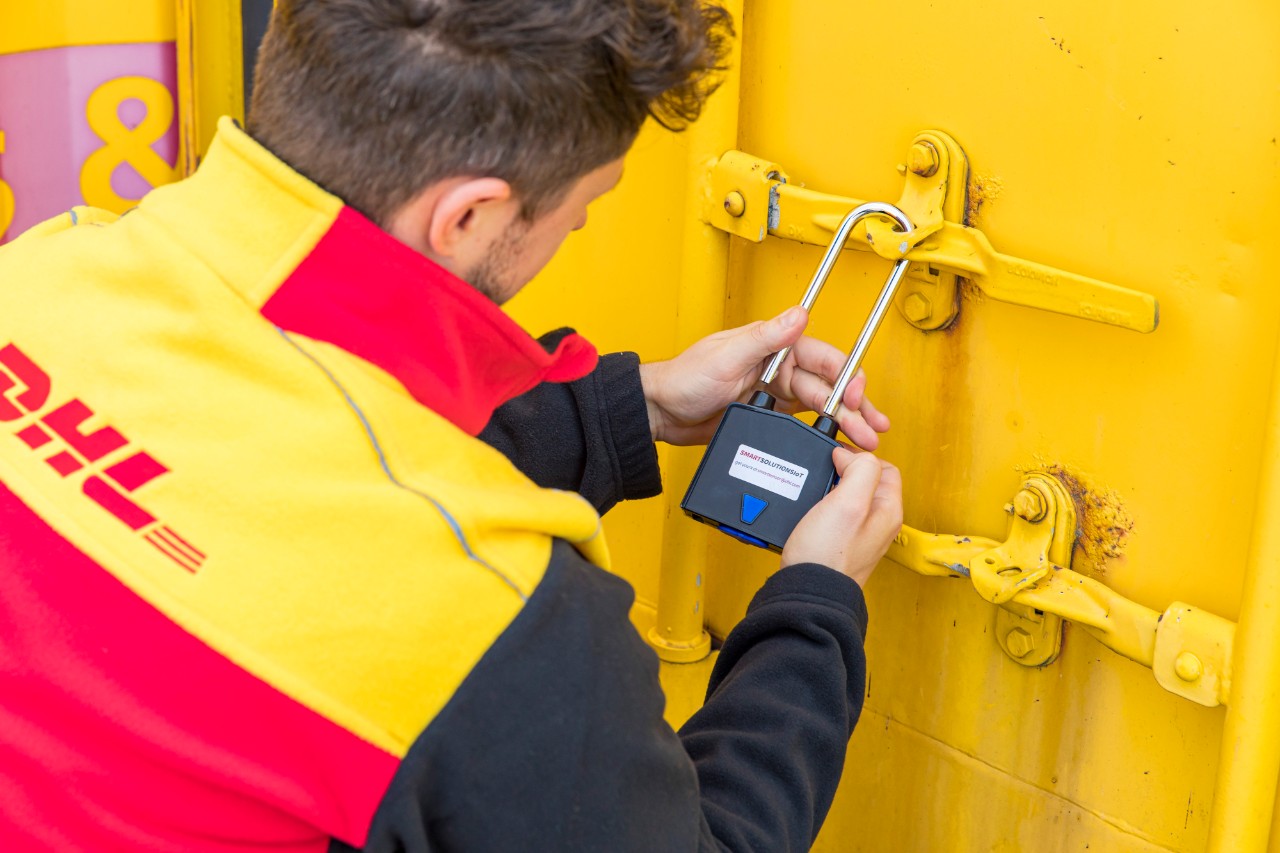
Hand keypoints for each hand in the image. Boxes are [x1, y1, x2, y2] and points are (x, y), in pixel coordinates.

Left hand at [639, 307, 890, 446]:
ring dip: (845, 423)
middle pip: (828, 387)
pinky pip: (803, 424)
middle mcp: (779, 367)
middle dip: (854, 407)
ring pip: (821, 407)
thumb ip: (766, 338)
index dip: (845, 376)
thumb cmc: (685, 378)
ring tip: (866, 442)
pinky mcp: (770, 416)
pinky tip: (838, 444)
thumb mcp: (727, 356)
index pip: (822, 357)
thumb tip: (798, 315)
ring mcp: (776, 393)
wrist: (662, 413)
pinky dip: (823, 434)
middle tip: (872, 428)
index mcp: (773, 345)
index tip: (857, 394)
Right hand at [781, 447, 902, 587]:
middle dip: (846, 471)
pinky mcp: (840, 544)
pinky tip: (810, 507)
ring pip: (850, 497)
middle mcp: (878, 523)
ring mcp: (859, 535)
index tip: (836, 459)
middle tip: (825, 471)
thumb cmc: (828, 555)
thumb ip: (860, 471)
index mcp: (888, 511)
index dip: (860, 457)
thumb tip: (851, 456)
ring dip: (833, 486)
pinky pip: (837, 514)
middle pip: (867, 482)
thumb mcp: (848, 503)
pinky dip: (824, 504)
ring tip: (816, 487)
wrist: (806, 594)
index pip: (885, 467)